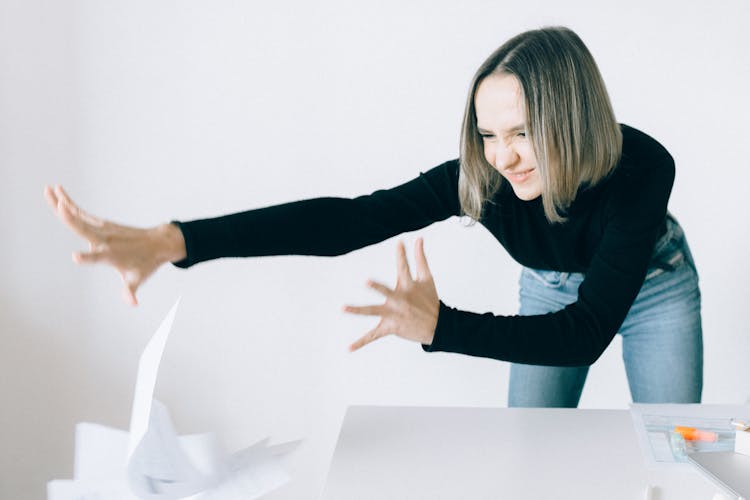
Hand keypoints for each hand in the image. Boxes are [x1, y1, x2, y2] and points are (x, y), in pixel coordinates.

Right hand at [43, 185, 186, 305]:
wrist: (158, 243)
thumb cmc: (146, 264)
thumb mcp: (138, 279)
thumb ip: (130, 291)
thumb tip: (133, 304)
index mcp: (112, 255)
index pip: (98, 257)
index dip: (88, 258)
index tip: (76, 257)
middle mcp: (106, 239)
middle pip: (85, 229)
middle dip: (71, 219)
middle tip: (59, 206)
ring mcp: (104, 229)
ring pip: (80, 215)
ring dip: (64, 203)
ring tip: (48, 190)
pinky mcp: (102, 223)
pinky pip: (83, 213)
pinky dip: (70, 205)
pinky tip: (59, 194)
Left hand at [344, 238, 438, 350]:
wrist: (438, 327)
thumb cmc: (430, 300)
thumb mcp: (427, 278)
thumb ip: (420, 258)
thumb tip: (419, 239)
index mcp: (407, 286)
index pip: (403, 268)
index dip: (402, 254)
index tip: (399, 243)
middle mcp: (399, 300)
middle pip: (386, 292)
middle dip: (377, 287)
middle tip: (367, 281)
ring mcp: (393, 315)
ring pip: (373, 312)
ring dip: (358, 310)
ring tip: (343, 308)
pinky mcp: (390, 328)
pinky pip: (373, 336)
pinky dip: (361, 343)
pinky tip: (349, 348)